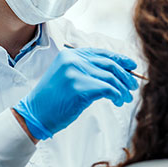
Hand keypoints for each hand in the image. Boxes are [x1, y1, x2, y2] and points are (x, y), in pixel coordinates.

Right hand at [14, 47, 137, 139]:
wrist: (35, 113)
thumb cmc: (52, 100)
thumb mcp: (65, 77)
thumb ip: (85, 70)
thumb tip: (114, 72)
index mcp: (69, 55)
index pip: (100, 53)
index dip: (119, 59)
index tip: (131, 66)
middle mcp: (73, 60)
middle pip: (109, 64)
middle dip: (125, 76)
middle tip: (132, 86)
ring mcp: (75, 72)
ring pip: (111, 77)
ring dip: (122, 88)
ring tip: (125, 98)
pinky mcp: (79, 87)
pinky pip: (107, 88)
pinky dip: (116, 95)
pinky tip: (117, 101)